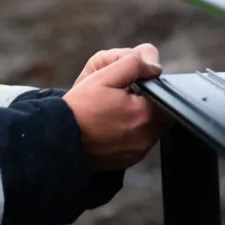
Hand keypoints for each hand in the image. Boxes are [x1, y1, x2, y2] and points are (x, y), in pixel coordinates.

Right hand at [63, 45, 171, 171]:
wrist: (60, 140)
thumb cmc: (80, 108)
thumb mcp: (104, 76)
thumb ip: (133, 64)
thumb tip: (154, 67)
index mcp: (144, 114)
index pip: (163, 94)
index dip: (148, 85)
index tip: (130, 84)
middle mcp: (146, 136)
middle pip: (160, 111)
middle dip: (145, 101)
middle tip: (120, 97)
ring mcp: (139, 151)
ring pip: (150, 127)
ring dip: (139, 116)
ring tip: (113, 111)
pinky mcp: (130, 160)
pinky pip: (139, 140)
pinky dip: (130, 131)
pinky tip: (111, 125)